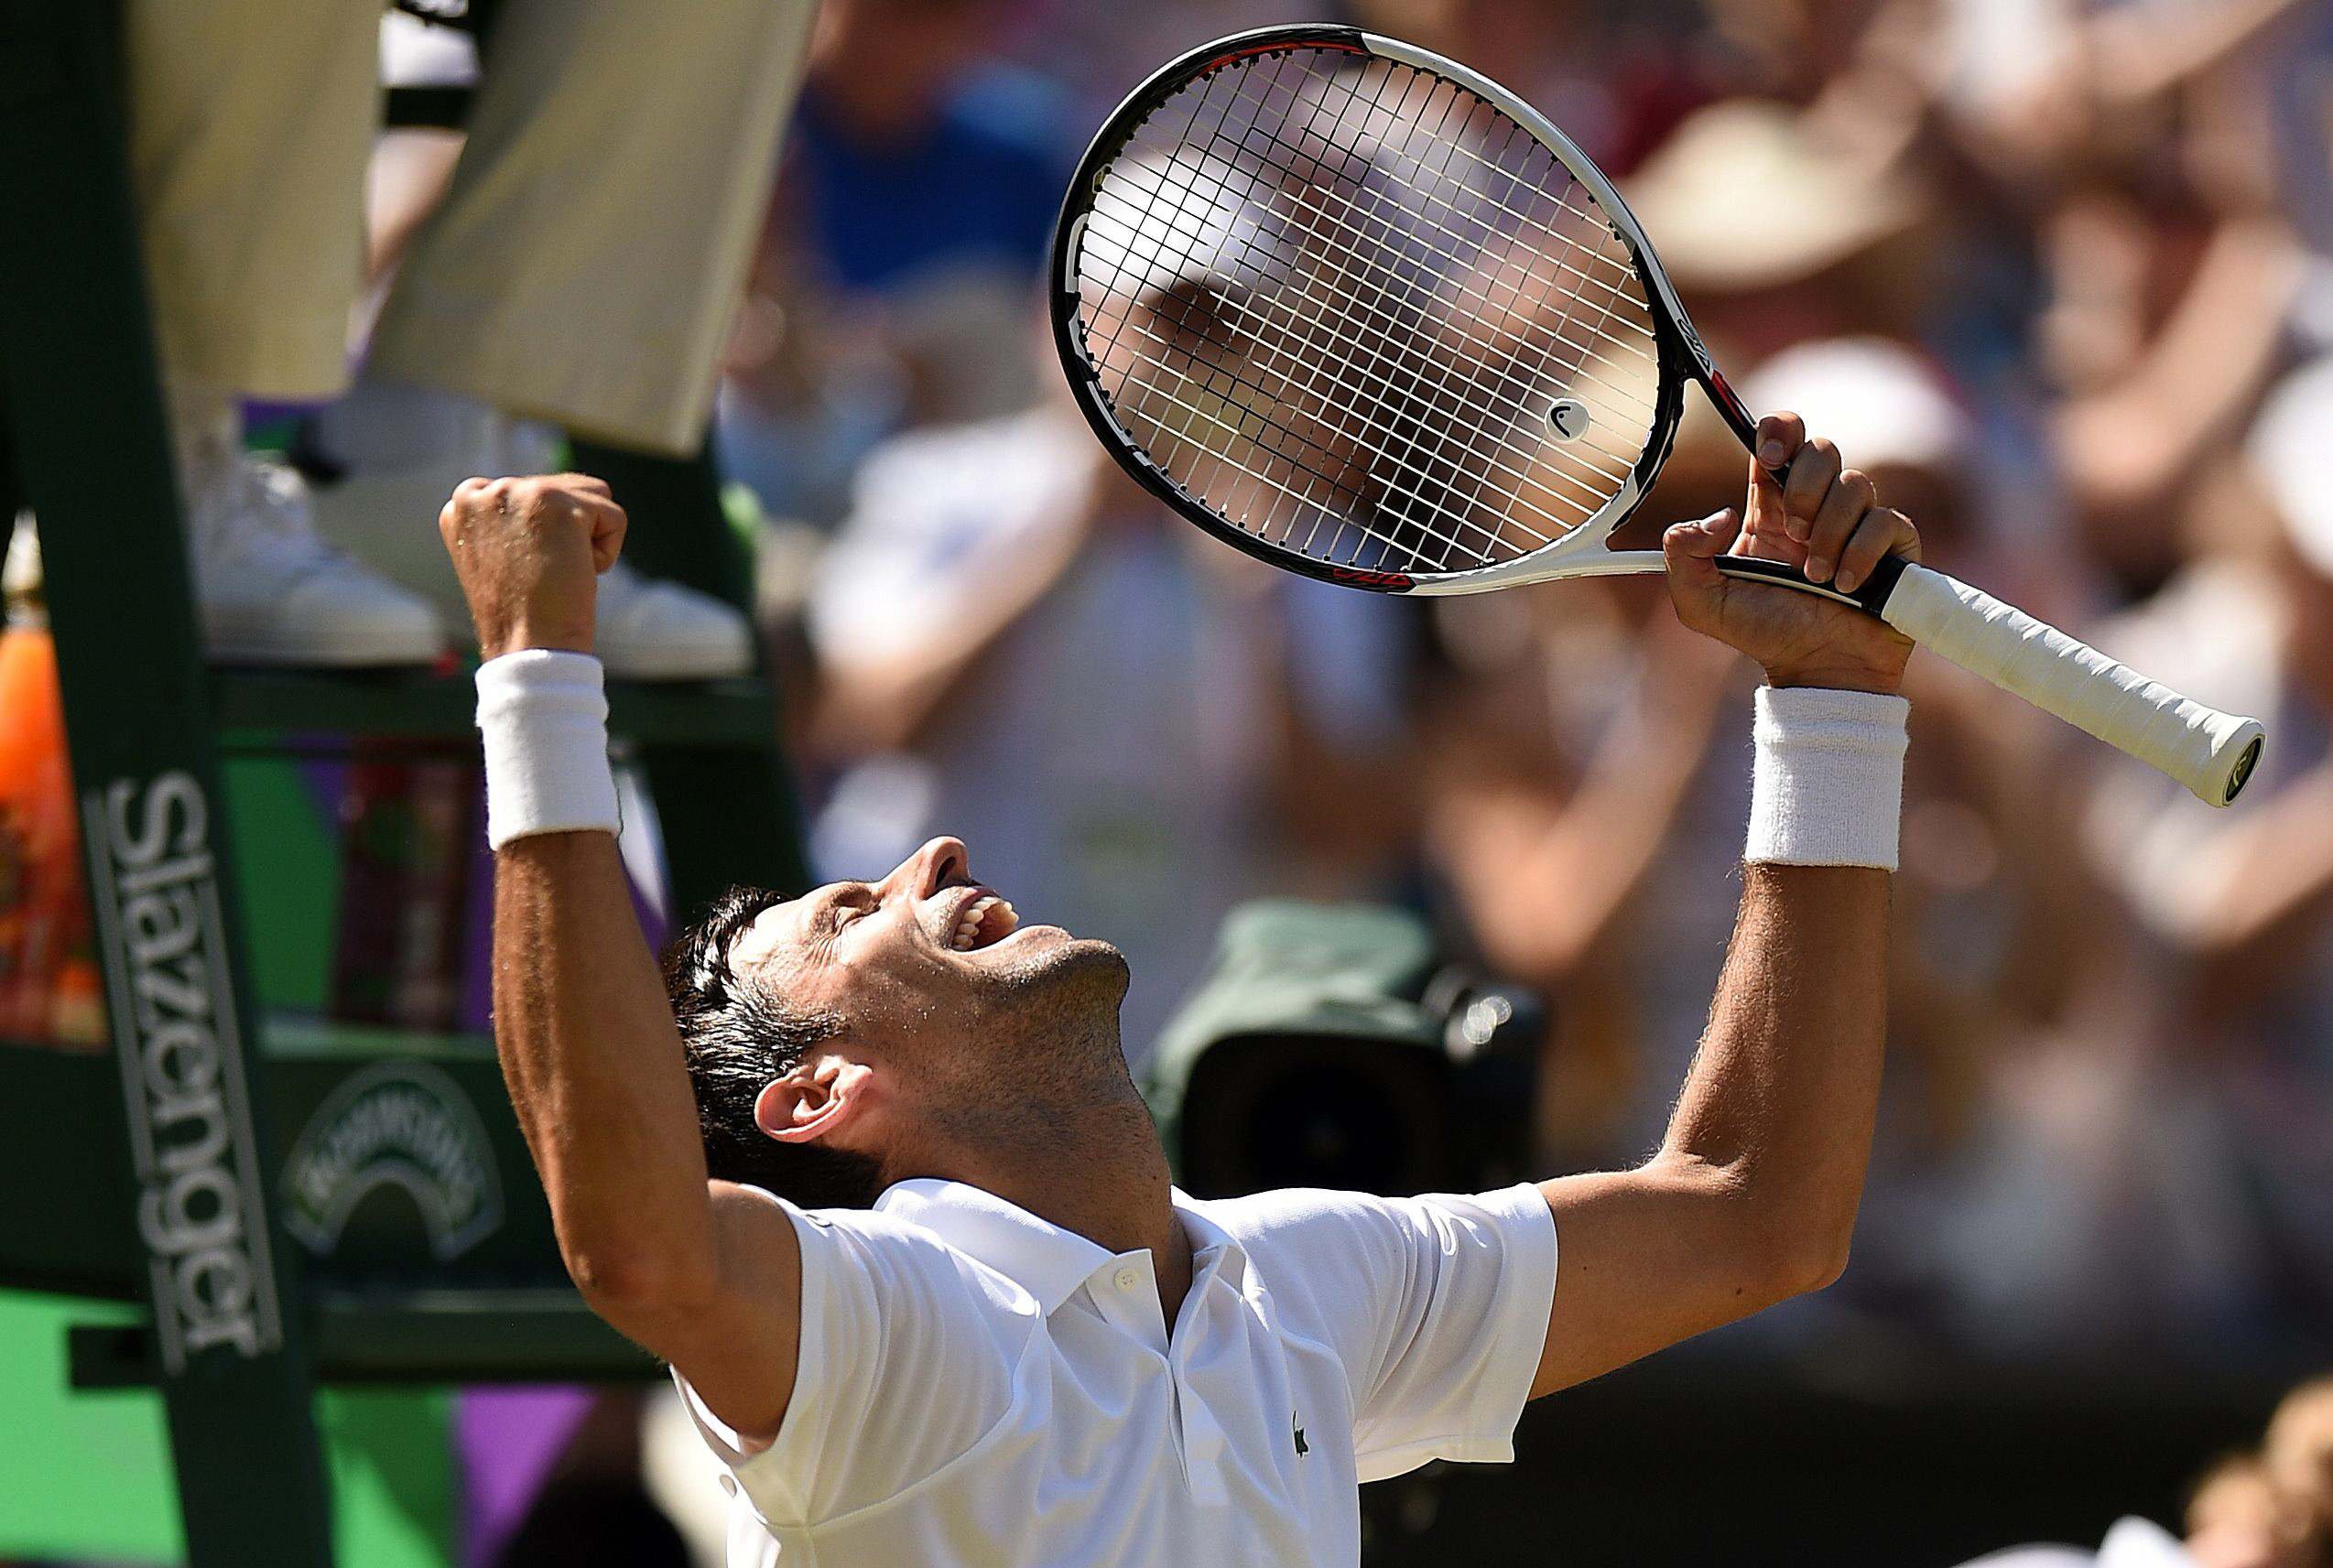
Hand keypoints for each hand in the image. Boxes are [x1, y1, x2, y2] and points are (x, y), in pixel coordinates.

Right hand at [438, 474, 626, 660]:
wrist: (528, 649)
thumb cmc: (520, 614)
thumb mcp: (499, 554)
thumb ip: (512, 518)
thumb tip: (549, 496)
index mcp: (463, 502)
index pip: (532, 492)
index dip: (545, 535)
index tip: (524, 570)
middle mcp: (483, 490)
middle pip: (564, 489)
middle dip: (568, 533)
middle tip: (541, 575)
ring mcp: (519, 492)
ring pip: (592, 496)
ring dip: (588, 539)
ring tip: (557, 572)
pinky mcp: (557, 503)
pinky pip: (613, 516)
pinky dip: (607, 552)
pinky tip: (575, 573)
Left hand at [1660, 413, 1918, 694]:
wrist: (1817, 671)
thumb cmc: (1763, 634)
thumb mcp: (1700, 602)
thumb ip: (1682, 553)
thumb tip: (1718, 514)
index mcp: (1771, 509)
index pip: (1780, 442)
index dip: (1779, 432)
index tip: (1770, 456)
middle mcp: (1817, 507)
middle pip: (1822, 449)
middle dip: (1805, 488)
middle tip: (1793, 537)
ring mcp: (1858, 523)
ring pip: (1855, 484)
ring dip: (1829, 534)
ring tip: (1816, 579)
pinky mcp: (1894, 544)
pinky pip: (1885, 521)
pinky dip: (1861, 555)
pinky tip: (1846, 586)